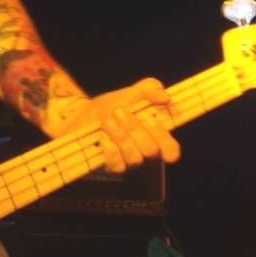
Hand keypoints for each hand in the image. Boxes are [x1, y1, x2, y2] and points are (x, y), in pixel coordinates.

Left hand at [57, 77, 179, 173]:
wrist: (84, 114)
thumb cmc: (114, 106)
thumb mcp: (133, 92)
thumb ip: (150, 89)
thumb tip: (165, 97)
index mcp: (155, 138)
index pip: (171, 151)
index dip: (164, 139)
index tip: (150, 119)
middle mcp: (144, 153)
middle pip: (151, 151)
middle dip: (136, 130)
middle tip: (119, 111)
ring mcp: (128, 163)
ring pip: (134, 158)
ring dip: (121, 136)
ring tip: (107, 119)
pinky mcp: (111, 167)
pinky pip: (116, 165)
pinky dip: (111, 150)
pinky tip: (103, 136)